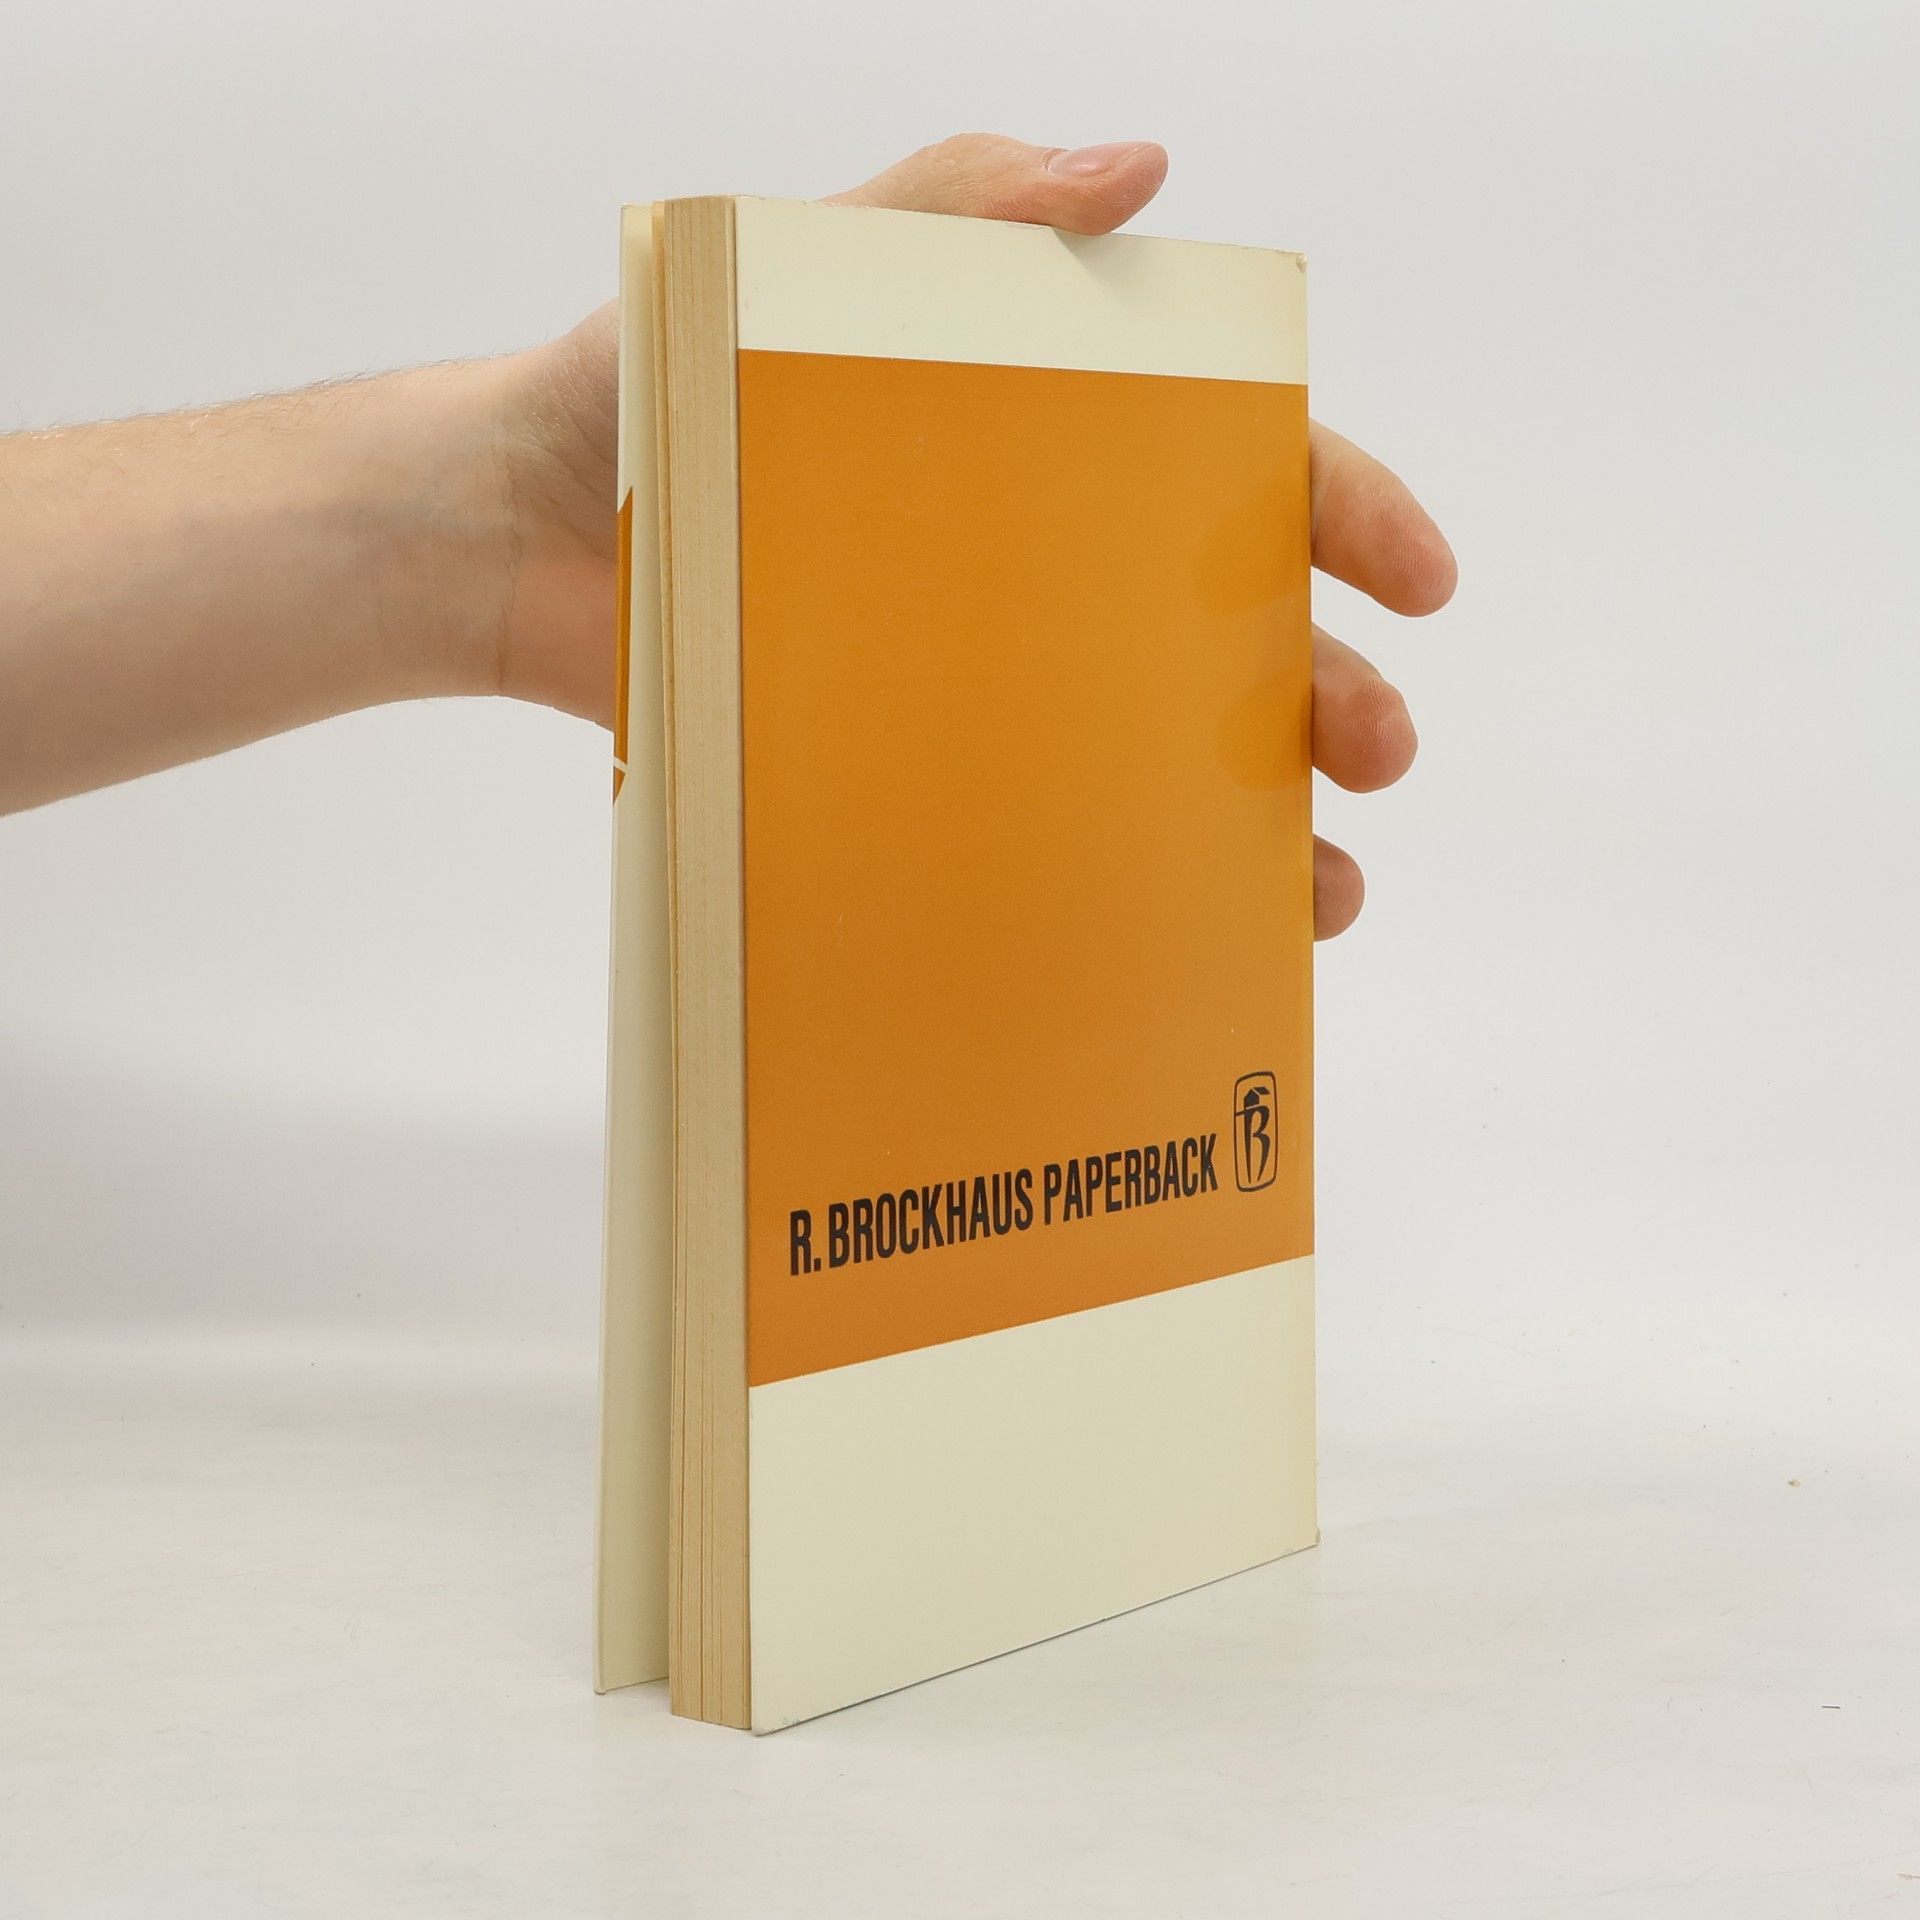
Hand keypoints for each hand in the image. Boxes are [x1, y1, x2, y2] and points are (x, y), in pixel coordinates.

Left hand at [494, 134, 1454, 938]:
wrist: (498, 531)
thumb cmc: (634, 389)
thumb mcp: (797, 264)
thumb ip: (955, 204)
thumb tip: (1139, 168)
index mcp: (1038, 436)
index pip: (1232, 462)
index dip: (1341, 509)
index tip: (1421, 578)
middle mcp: (1029, 561)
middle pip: (1224, 628)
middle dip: (1324, 687)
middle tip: (1377, 749)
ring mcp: (976, 674)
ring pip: (1158, 749)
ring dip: (1262, 817)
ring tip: (1323, 887)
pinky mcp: (904, 762)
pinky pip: (1037, 826)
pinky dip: (1119, 879)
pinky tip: (1184, 932)